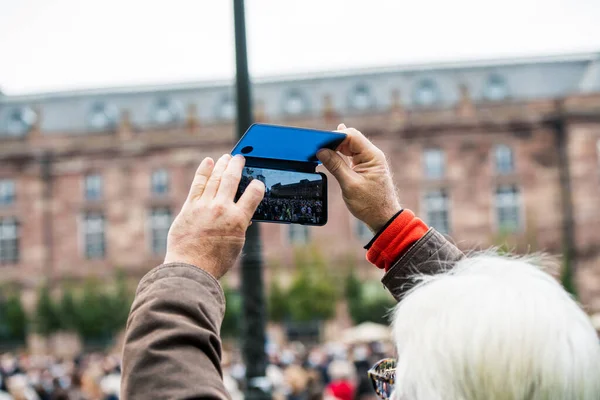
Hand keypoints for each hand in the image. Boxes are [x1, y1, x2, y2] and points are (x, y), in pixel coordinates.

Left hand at [164, 154, 264, 278]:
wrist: (190, 268)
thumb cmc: (215, 261)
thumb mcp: (236, 244)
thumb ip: (240, 226)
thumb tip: (244, 215)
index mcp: (238, 220)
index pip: (254, 193)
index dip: (257, 185)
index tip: (257, 182)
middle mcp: (222, 209)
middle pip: (232, 179)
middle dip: (237, 165)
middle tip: (240, 159)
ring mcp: (204, 206)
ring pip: (215, 178)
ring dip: (222, 165)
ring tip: (226, 157)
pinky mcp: (189, 207)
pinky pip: (198, 184)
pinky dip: (204, 171)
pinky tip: (208, 162)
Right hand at [317, 124, 400, 232]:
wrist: (383, 218)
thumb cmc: (370, 204)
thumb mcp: (349, 184)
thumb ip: (335, 165)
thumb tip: (321, 151)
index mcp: (372, 156)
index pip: (352, 136)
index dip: (335, 136)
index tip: (320, 141)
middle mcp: (371, 155)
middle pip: (350, 139)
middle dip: (333, 141)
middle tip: (316, 147)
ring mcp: (368, 161)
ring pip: (349, 147)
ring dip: (335, 149)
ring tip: (320, 152)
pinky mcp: (364, 167)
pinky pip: (350, 156)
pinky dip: (339, 156)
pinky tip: (329, 155)